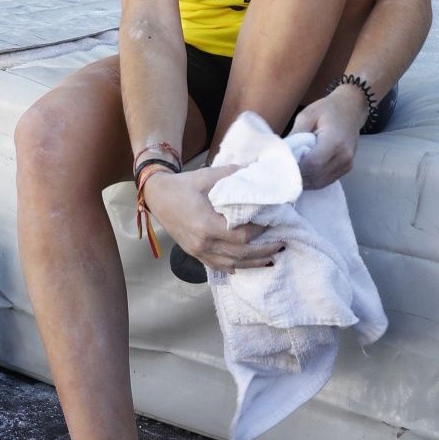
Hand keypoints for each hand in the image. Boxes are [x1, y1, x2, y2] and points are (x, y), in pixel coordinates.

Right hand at [143, 164, 279, 271]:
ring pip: (231, 265)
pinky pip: (218, 266)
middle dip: (263, 251)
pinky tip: (246, 266)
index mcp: (206, 225)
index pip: (241, 235)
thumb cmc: (183, 185)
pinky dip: (235, 267)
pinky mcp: (195, 253)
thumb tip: (256, 172)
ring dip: (253, 263)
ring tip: (271, 259)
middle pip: (240, 254)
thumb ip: (233, 175)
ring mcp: (198, 251)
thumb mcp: (207, 176)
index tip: (272, 221)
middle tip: (281, 244)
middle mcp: (203, 243)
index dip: (259, 231)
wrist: (157, 196)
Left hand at [290, 88, 362, 188]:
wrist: (351, 108)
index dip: (296, 170)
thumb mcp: (307, 115)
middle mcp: (344, 156)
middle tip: (281, 173)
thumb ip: (295, 135)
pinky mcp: (347, 168)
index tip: (280, 168)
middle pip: (316, 176)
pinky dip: (313, 181)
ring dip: (304, 181)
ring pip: (320, 182)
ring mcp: (347, 164)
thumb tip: (282, 153)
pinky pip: (326, 180)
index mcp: (335, 141)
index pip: (313, 164)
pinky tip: (302, 174)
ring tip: (289, 174)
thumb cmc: (328, 109)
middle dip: (297, 177)